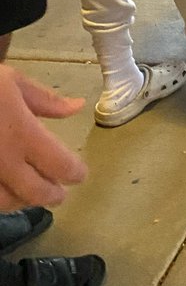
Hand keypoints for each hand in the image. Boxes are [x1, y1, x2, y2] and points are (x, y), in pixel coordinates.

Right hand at [0, 65, 87, 209]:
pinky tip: (3, 194)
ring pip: (6, 203)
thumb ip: (45, 100)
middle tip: (59, 194)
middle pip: (36, 192)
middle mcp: (3, 163)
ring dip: (23, 201)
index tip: (79, 174)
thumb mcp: (11, 81)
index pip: (59, 165)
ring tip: (30, 195)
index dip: (74, 173)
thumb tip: (76, 107)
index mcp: (22, 134)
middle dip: (52, 195)